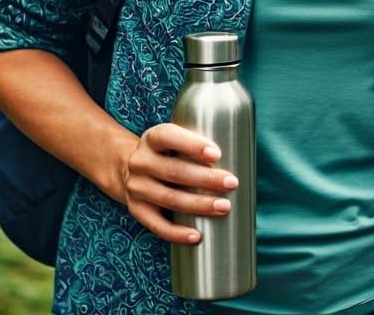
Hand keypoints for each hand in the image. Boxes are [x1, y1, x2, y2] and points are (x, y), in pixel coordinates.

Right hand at [116, 122, 238, 244]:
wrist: (127, 168)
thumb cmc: (168, 153)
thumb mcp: (175, 140)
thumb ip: (200, 144)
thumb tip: (246, 154)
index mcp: (152, 138)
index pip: (169, 137)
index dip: (192, 145)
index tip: (217, 154)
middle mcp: (140, 162)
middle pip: (174, 171)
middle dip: (206, 179)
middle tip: (232, 183)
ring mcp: (136, 187)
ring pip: (169, 198)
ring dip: (198, 205)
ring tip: (224, 207)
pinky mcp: (137, 210)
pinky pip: (157, 225)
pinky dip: (177, 233)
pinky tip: (197, 236)